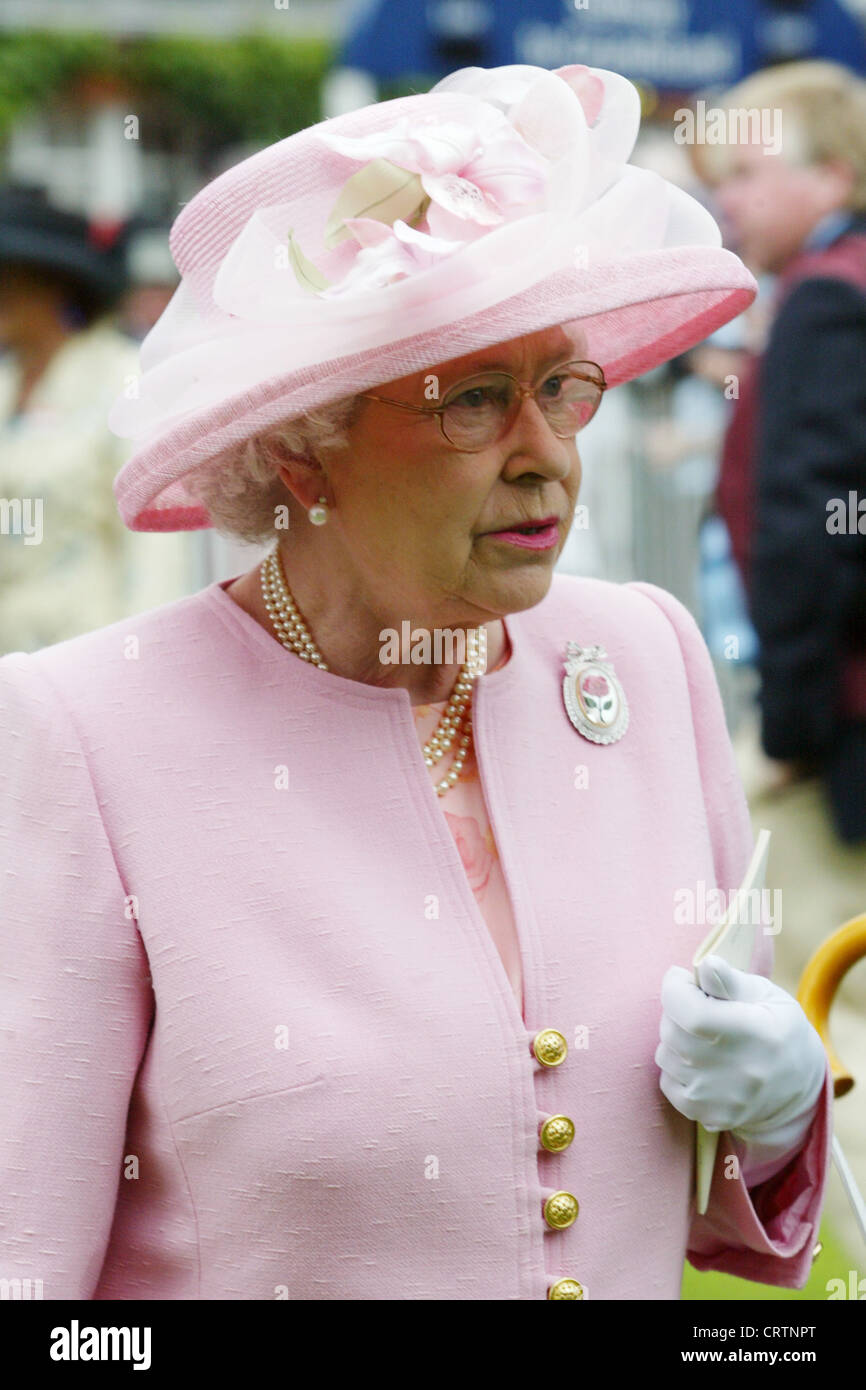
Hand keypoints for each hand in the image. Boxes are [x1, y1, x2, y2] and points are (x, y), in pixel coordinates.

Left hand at [655, 955, 826, 1147]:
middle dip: (677, 1009)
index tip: (682, 978)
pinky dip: (677, 1067)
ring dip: (676, 1039)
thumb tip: (705, 964)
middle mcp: (732, 1069)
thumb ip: (730, 981)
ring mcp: (715, 1097)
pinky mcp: (705, 1115)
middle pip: (672, 1029)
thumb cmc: (779, 1031)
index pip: (690, 1011)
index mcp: (750, 1032)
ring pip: (665, 1053)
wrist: (796, 1090)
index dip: (676, 987)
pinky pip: (667, 1080)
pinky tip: (702, 1062)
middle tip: (699, 1006)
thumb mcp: (767, 996)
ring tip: (705, 1038)